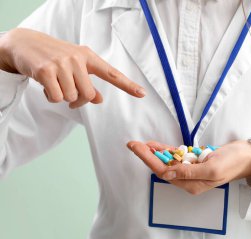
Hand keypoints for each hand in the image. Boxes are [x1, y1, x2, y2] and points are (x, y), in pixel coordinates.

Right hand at [0, 28, 145, 107]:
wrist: (25, 43)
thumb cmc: (55, 57)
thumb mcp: (75, 67)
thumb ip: (88, 82)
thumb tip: (99, 99)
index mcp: (88, 57)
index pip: (111, 73)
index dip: (128, 85)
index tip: (142, 94)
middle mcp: (77, 58)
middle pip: (89, 94)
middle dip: (79, 100)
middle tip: (70, 94)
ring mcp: (62, 63)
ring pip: (72, 97)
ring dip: (63, 97)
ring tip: (55, 83)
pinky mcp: (46, 70)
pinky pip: (56, 97)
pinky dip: (50, 96)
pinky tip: (45, 84)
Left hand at [127, 140, 250, 194]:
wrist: (247, 156)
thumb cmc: (233, 163)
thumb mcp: (212, 168)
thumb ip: (189, 172)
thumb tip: (167, 172)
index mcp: (192, 184)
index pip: (164, 172)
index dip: (149, 159)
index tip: (137, 148)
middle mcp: (189, 179)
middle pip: (163, 166)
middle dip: (147, 155)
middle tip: (133, 144)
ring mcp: (192, 169)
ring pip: (168, 161)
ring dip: (155, 152)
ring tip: (141, 144)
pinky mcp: (195, 160)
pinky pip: (177, 156)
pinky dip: (167, 150)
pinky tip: (156, 145)